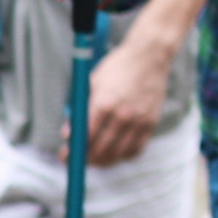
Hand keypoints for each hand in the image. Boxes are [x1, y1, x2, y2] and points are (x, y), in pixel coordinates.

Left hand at [76, 35, 169, 166]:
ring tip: (96, 159)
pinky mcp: (151, 123)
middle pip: (100, 150)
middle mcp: (121, 115)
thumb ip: (81, 109)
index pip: (85, 138)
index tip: (66, 156)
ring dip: (104, 161)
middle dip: (86, 159)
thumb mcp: (93, 83)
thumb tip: (69, 134)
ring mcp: (138, 120)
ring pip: (118, 154)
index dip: (73, 151)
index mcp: (103, 103)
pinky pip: (136, 150)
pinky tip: (116, 153)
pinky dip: (124, 156)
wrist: (150, 55)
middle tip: (79, 159)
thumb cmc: (118, 67)